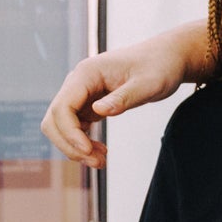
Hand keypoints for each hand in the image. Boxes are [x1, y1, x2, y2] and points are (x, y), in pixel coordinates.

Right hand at [42, 21, 214, 167]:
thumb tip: (98, 111)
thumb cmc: (160, 67)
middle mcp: (78, 82)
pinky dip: (83, 143)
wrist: (167, 59)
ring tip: (101, 161)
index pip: (63, 107)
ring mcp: (81, 94)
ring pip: (62, 126)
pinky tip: (101, 152)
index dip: (70, 133)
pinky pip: (75, 128)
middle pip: (54, 119)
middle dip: (70, 144)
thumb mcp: (148, 84)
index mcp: (87, 73)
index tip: (88, 151)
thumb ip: (124, 98)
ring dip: (75, 147)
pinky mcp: (89, 104)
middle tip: (97, 162)